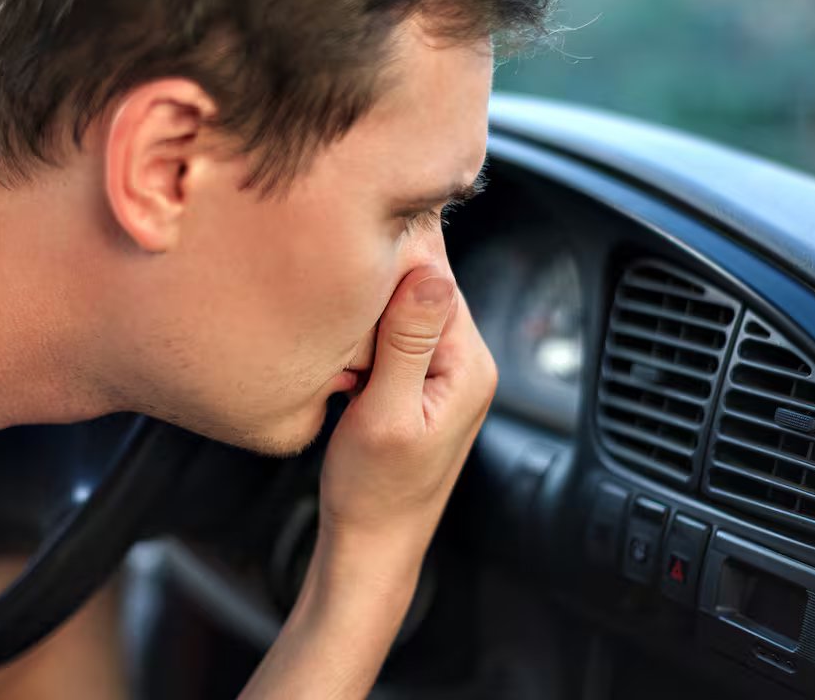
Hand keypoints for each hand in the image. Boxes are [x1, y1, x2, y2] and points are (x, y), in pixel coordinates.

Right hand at [319, 265, 497, 559]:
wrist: (371, 545)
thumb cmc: (374, 492)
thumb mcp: (385, 413)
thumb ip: (408, 342)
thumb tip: (433, 273)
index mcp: (469, 364)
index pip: (437, 278)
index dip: (390, 269)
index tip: (348, 269)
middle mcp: (467, 363)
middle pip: (421, 290)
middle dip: (375, 300)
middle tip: (345, 342)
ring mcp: (446, 374)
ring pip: (402, 313)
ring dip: (366, 326)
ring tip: (346, 366)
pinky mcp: (421, 385)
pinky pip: (393, 340)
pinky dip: (365, 348)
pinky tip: (348, 375)